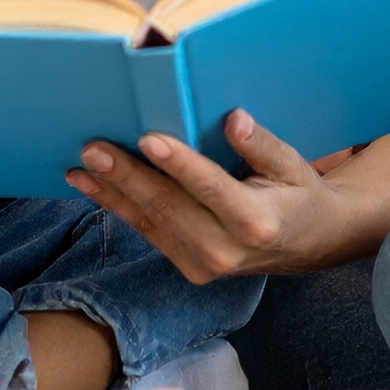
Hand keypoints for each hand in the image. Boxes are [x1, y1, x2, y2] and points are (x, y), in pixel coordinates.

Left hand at [66, 109, 372, 281]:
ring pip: (151, 223)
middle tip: (93, 149)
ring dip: (112, 194)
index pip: (212, 188)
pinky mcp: (191, 269)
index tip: (148, 139)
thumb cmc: (300, 195)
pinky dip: (119, 208)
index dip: (179, 165)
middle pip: (170, 207)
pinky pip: (150, 234)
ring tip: (79, 168)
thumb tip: (234, 120)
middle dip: (128, 177)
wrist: (310, 245)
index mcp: (257, 222)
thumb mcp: (296, 166)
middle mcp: (227, 251)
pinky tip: (93, 187)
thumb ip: (263, 145)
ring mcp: (206, 266)